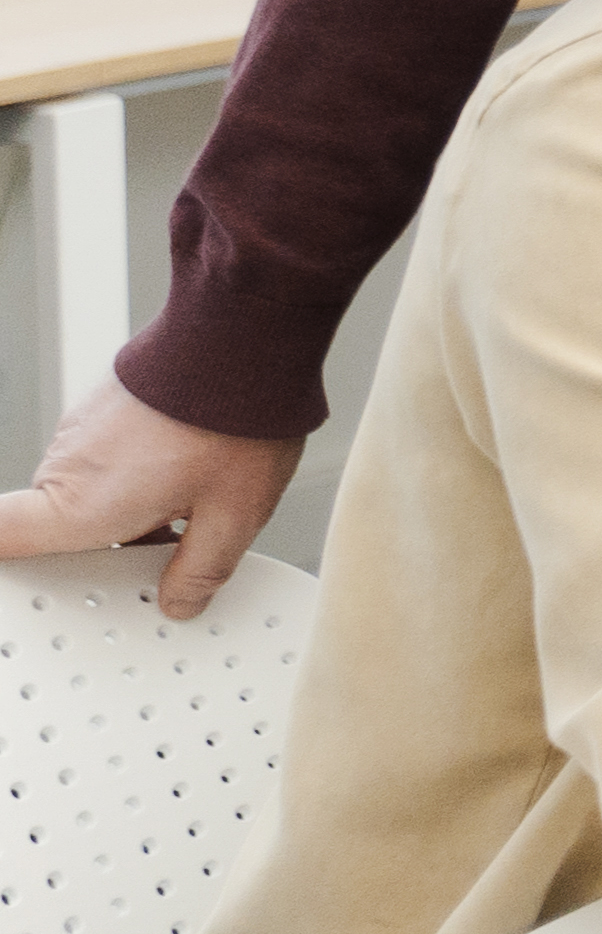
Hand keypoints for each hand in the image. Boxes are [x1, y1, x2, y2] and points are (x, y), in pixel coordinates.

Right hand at [0, 378, 303, 617]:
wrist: (244, 333)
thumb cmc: (234, 418)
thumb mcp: (235, 514)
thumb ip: (201, 568)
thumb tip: (181, 600)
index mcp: (79, 507)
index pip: (2, 540)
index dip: (8, 570)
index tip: (25, 590)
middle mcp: (65, 468)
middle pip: (61, 529)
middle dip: (108, 550)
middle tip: (166, 555)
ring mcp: (80, 433)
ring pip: (87, 494)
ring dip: (127, 510)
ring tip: (193, 504)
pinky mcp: (101, 408)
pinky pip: (104, 459)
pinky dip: (134, 474)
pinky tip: (188, 470)